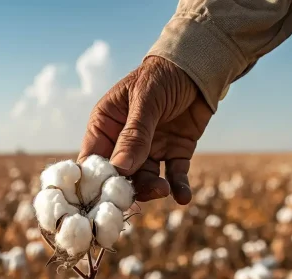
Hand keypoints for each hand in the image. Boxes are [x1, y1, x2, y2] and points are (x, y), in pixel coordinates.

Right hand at [78, 56, 212, 203]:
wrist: (199, 66)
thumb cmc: (163, 75)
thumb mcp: (146, 100)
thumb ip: (134, 135)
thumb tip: (119, 170)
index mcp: (106, 125)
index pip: (93, 159)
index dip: (95, 181)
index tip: (101, 198)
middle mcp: (123, 141)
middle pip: (119, 175)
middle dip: (128, 188)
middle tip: (137, 199)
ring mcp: (149, 148)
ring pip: (145, 179)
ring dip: (153, 188)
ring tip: (165, 190)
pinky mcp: (174, 152)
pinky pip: (174, 176)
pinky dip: (179, 187)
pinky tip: (184, 197)